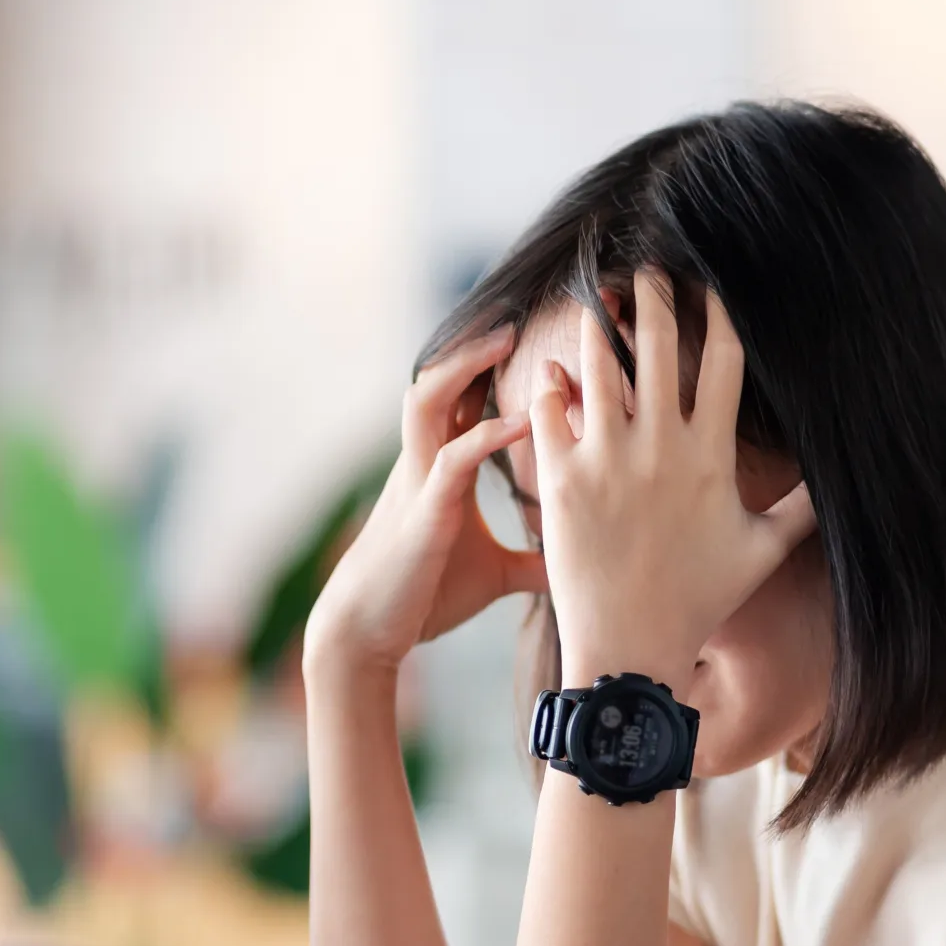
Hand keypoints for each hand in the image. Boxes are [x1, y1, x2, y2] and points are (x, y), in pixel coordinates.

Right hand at [306, 326, 546, 674]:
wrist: (370, 633)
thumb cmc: (425, 598)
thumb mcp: (495, 576)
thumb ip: (533, 560)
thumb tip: (576, 565)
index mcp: (443, 469)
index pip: (467, 401)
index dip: (495, 366)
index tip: (541, 334)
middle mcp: (427, 462)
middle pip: (443, 380)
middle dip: (476, 343)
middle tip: (524, 311)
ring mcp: (421, 481)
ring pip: (431, 399)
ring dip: (467, 366)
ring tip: (508, 338)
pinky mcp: (424, 510)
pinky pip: (453, 458)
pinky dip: (487, 436)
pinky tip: (522, 422)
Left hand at [528, 270, 815, 688]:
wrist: (629, 647)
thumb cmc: (699, 601)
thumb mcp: (761, 553)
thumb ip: (801, 510)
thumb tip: (839, 483)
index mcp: (710, 456)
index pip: (722, 363)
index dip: (718, 313)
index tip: (709, 282)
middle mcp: (660, 448)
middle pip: (661, 347)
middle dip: (655, 298)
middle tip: (648, 270)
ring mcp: (607, 460)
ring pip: (602, 367)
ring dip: (601, 326)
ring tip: (599, 297)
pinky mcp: (560, 479)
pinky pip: (551, 411)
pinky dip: (552, 384)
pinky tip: (555, 369)